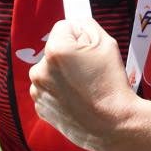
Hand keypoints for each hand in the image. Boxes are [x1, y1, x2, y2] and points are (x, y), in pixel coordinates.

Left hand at [28, 18, 136, 150]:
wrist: (113, 125)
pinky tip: (77, 100)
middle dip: (70, 56)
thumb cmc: (111, 84)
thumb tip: (75, 25)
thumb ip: (86, 26)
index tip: (91, 51)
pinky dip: (60, 93)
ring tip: (85, 89)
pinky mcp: (40, 108)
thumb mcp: (106, 43)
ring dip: (63, 75)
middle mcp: (39, 70)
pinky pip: (49, 90)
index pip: (64, 28)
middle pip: (55, 50)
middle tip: (90, 72)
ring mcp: (38, 91)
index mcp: (54, 50)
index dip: (81, 36)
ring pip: (51, 70)